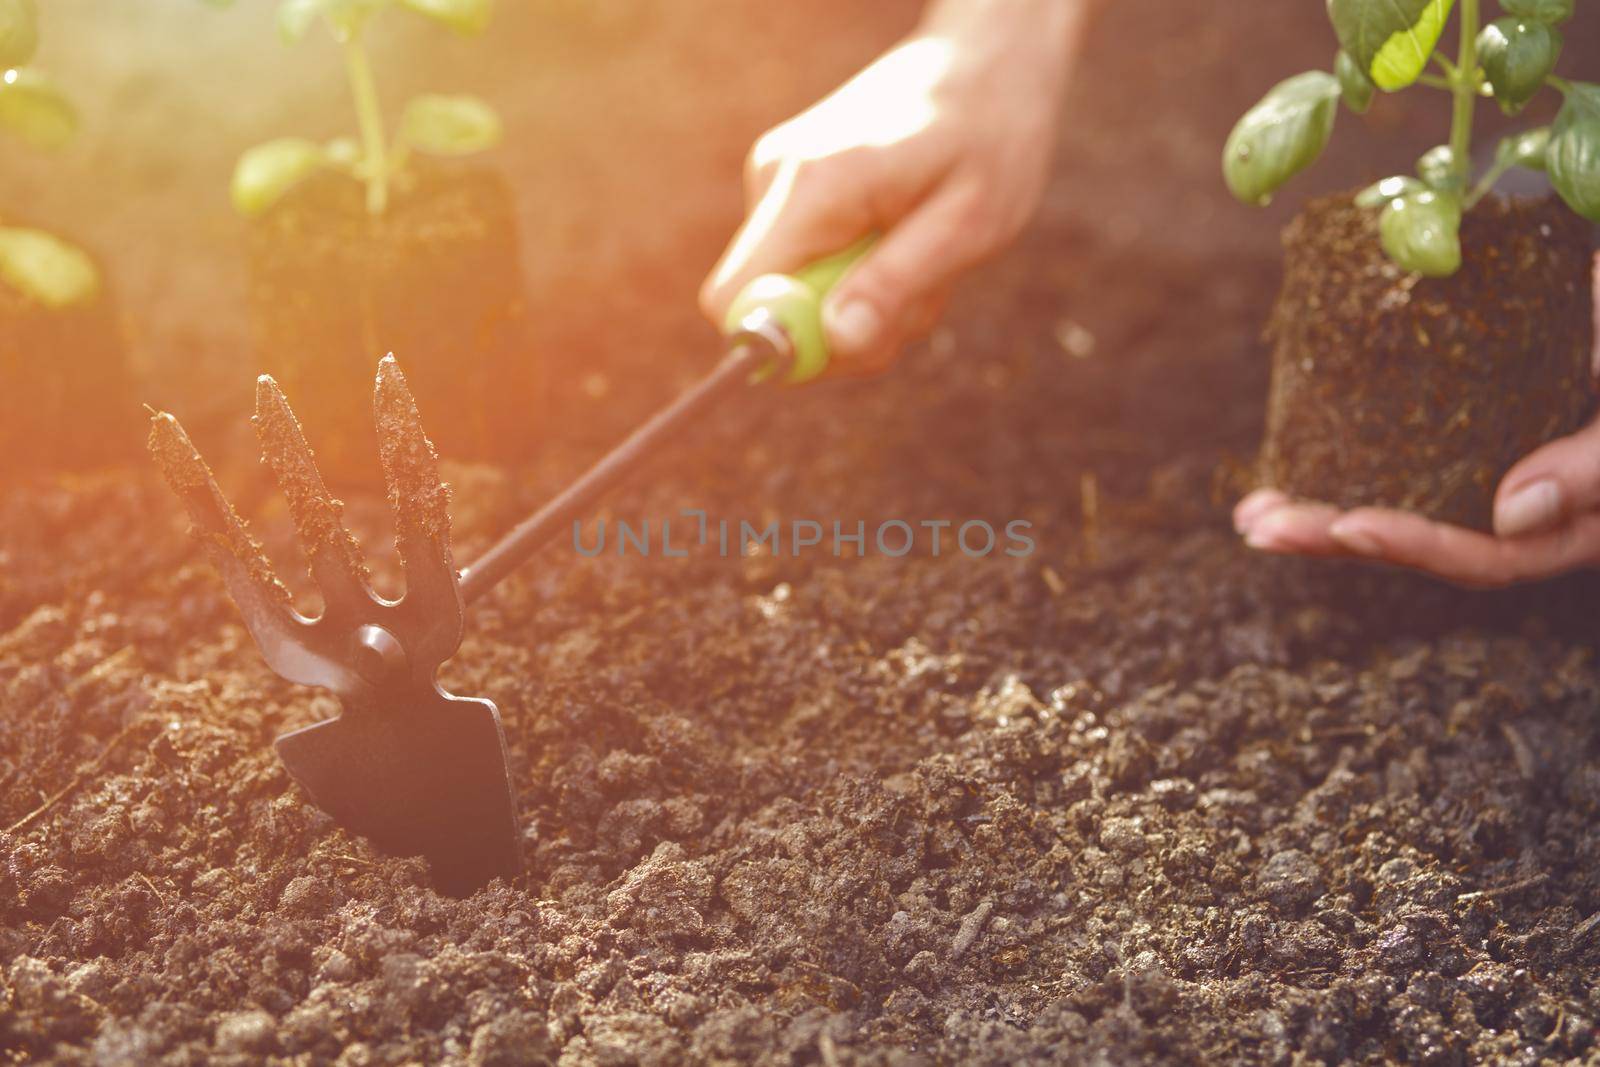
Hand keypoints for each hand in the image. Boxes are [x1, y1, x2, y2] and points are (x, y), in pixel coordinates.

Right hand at [699, 0, 1091, 374]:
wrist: (985, 58)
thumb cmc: (991, 135)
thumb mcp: (970, 222)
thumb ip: (898, 283)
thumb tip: (836, 341)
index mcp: (816, 186)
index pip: (735, 300)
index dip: (785, 345)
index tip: (858, 341)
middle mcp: (777, 177)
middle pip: (763, 307)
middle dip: (839, 329)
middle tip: (915, 299)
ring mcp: (777, 178)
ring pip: (791, 292)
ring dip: (861, 300)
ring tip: (921, 253)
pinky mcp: (788, 186)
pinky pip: (805, 266)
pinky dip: (857, 274)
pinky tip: (902, 237)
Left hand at [1237, 261, 1599, 586]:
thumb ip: (1599, 464)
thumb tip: (1506, 511)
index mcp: (1576, 519)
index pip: (1490, 555)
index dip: (1418, 543)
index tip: (1347, 524)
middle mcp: (1534, 507)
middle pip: (1429, 540)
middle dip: (1338, 537)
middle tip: (1260, 525)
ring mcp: (1506, 469)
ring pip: (1410, 503)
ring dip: (1327, 509)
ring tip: (1254, 514)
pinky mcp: (1482, 424)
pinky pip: (1412, 454)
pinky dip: (1353, 455)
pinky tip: (1296, 463)